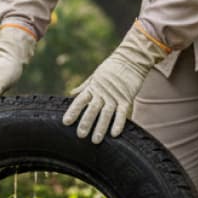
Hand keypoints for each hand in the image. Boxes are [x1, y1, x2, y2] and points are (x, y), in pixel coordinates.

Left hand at [62, 22, 169, 143]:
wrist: (131, 58)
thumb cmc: (112, 67)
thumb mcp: (95, 75)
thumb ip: (84, 86)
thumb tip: (72, 93)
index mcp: (93, 87)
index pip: (80, 100)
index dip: (73, 111)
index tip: (65, 122)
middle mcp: (102, 93)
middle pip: (93, 109)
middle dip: (86, 122)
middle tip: (80, 135)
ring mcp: (115, 96)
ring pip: (106, 113)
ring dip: (101, 127)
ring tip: (96, 140)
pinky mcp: (127, 98)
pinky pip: (122, 113)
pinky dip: (118, 123)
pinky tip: (115, 134)